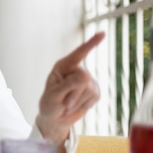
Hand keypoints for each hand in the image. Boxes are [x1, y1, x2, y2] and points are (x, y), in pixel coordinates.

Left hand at [36, 32, 104, 152]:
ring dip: (77, 102)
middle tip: (64, 103)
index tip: (102, 33)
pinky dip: (84, 105)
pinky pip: (95, 97)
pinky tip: (77, 105)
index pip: (78, 54)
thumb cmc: (49, 104)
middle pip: (83, 79)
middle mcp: (76, 70)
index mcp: (63, 66)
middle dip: (73, 94)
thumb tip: (85, 75)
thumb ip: (67, 85)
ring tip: (68, 105)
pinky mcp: (94, 91)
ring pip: (90, 90)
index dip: (90, 44)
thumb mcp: (54, 96)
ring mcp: (87, 80)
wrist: (55, 118)